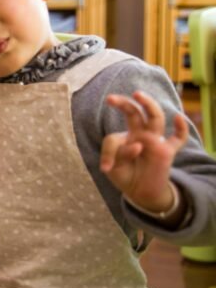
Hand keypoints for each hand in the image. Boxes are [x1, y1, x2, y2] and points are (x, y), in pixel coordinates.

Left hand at [101, 91, 186, 212]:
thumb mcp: (113, 168)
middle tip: (110, 99)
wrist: (140, 192)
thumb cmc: (125, 175)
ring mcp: (154, 141)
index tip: (106, 168)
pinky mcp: (167, 151)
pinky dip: (181, 128)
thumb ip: (118, 155)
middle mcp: (140, 134)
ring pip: (155, 118)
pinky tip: (178, 118)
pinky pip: (178, 138)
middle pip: (134, 113)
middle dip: (123, 104)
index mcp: (124, 137)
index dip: (108, 153)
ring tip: (137, 95)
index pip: (113, 138)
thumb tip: (138, 145)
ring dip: (148, 105)